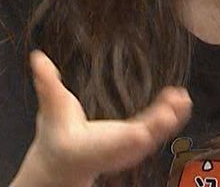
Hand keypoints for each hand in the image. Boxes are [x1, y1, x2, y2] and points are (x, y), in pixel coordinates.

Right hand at [13, 50, 192, 186]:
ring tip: (182, 98)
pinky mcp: (138, 141)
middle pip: (144, 139)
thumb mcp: (50, 109)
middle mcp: (119, 149)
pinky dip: (171, 117)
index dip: (135, 136)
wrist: (63, 161)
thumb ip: (47, 83)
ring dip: (172, 118)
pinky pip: (159, 130)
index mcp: (98, 144)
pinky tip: (181, 100)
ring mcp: (131, 148)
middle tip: (175, 103)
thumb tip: (37, 58)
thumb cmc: (57, 135)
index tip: (146, 129)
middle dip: (161, 124)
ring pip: (156, 135)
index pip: (120, 142)